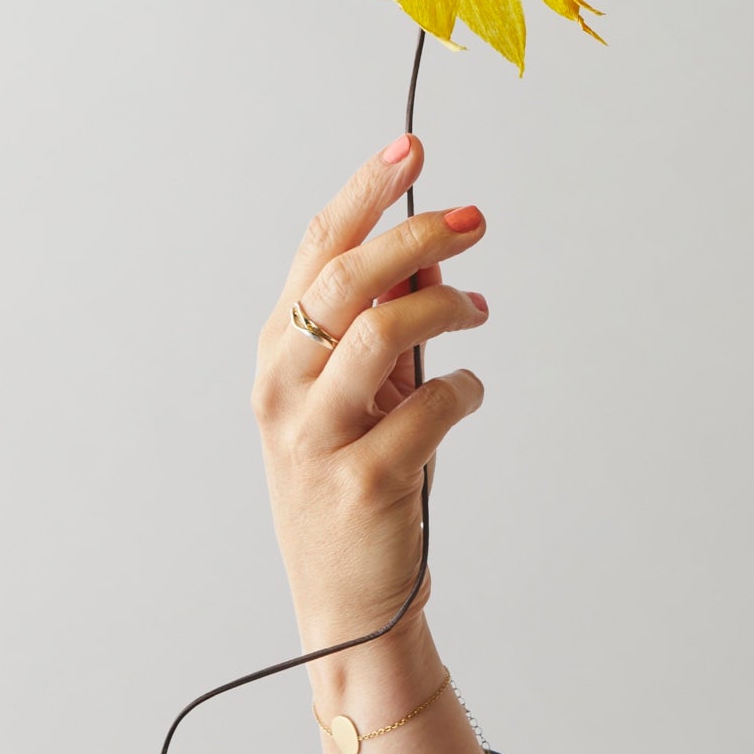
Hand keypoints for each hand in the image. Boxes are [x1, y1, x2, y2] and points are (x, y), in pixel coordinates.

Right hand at [252, 132, 488, 654]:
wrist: (348, 606)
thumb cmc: (355, 480)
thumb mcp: (361, 393)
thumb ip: (384, 322)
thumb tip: (434, 254)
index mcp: (277, 352)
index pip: (318, 247)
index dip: (367, 189)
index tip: (412, 147)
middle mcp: (283, 386)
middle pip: (349, 276)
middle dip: (418, 232)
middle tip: (474, 220)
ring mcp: (318, 435)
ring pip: (382, 329)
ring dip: (444, 306)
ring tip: (477, 310)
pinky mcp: (365, 480)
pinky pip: (432, 406)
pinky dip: (463, 389)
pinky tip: (467, 394)